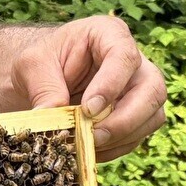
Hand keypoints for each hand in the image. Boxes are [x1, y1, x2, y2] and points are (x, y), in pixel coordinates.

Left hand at [9, 14, 166, 158]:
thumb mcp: (33, 66)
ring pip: (153, 116)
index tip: (88, 109)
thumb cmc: (42, 62)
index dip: (111, 85)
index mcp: (110, 34)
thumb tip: (55, 119)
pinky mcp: (137, 115)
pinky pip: (139, 136)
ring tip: (88, 145)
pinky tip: (90, 150)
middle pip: (153, 89)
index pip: (124, 57)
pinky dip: (116, 148)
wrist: (43, 78)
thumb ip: (43, 88)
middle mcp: (134, 61)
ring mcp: (140, 89)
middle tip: (94, 136)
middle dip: (126, 119)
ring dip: (122, 137)